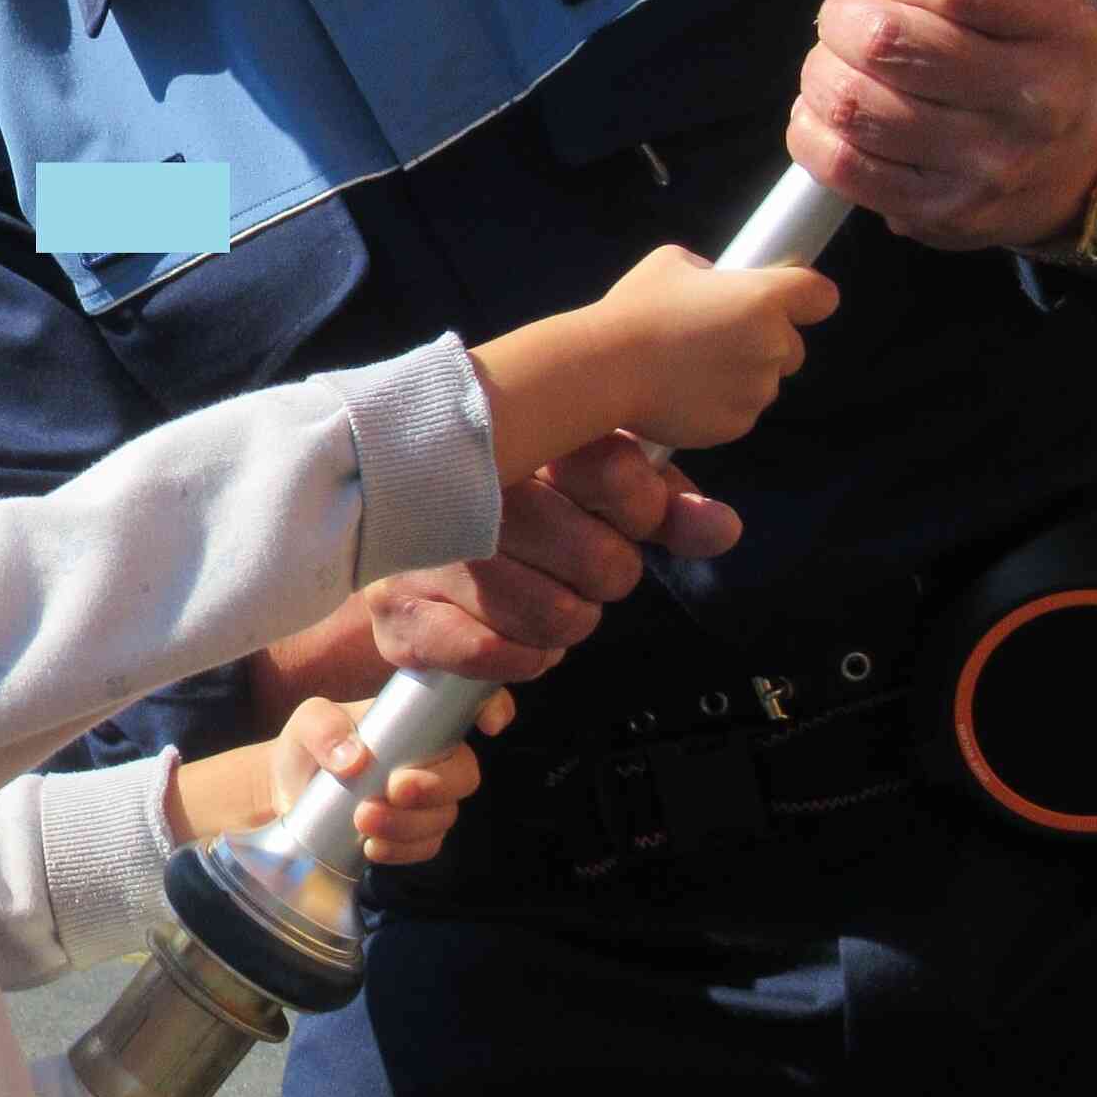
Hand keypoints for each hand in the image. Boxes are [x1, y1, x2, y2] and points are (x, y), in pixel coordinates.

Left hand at [270, 688, 512, 865]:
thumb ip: (324, 728)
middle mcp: (432, 758)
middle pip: (465, 773)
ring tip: (363, 819)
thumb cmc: (310, 748)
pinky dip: (401, 850)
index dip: (494, 707)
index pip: (471, 706)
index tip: (489, 724)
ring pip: (445, 815)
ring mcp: (428, 801)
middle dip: (437, 785)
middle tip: (395, 788)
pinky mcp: (414, 836)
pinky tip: (370, 847)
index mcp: (417, 719)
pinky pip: (426, 847)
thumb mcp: (307, 723)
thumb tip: (355, 760)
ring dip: (409, 822)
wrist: (290, 799)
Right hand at [365, 434, 739, 683]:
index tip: (634, 517)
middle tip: (582, 570)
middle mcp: (465, 488)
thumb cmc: (510, 516)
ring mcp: (427, 554)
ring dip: (565, 624)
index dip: (645, 508)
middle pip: (600, 560)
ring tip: (545, 600)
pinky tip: (509, 634)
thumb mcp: (591, 493)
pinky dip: (520, 658)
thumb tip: (720, 528)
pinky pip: (497, 653)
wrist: (376, 536)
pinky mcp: (401, 616)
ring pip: (556, 616)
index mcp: (517, 438)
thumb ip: (660, 506)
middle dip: (607, 577)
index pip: (615, 469)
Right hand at [592, 246, 835, 451]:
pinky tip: (683, 392)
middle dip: (765, 344)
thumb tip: (716, 283)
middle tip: (717, 340)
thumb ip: (710, 273)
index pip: (821, 297)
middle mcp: (772, 345)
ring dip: (741, 376)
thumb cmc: (634, 311)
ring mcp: (757, 389)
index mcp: (764, 298)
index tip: (792, 303)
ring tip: (690, 368)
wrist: (604, 370)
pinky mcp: (737, 424)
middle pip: (794, 347)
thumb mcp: (671, 264)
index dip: (807, 300)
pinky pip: (740, 412)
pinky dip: (720, 405)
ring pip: (765, 382)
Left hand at [789, 0, 1096, 251]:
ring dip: (821, 71)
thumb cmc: (1022, 46)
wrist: (1070, 162)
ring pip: (851, 103)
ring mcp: (986, 162)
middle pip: (886, 41)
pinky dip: (811, 127)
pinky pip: (838, 163)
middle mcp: (1032, 97)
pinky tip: (830, 111)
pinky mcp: (939, 211)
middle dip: (842, 17)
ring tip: (838, 63)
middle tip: (849, 18)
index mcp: (1059, 24)